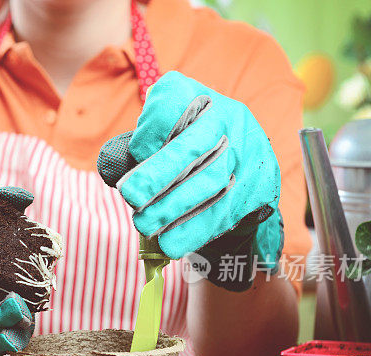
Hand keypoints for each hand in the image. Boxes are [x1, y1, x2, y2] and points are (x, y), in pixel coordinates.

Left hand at [97, 71, 283, 290]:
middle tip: (130, 197)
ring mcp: (249, 152)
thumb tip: (111, 167)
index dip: (149, 130)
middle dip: (157, 175)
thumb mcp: (163, 138)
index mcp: (198, 97)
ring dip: (172, 208)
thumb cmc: (187, 152)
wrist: (241, 168)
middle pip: (192, 146)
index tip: (136, 153)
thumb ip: (138, 150)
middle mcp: (228, 117)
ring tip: (144, 225)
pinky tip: (170, 243)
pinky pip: (225, 211)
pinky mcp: (260, 186)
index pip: (171, 101)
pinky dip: (194, 230)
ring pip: (210, 181)